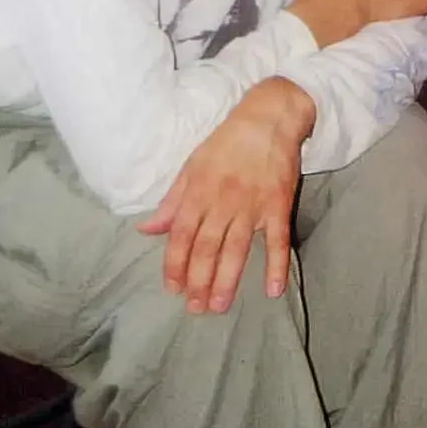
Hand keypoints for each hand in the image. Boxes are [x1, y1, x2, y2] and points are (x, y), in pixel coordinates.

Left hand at [136, 77, 313, 313]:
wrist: (268, 118)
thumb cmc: (227, 142)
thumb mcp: (192, 166)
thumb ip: (172, 201)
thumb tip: (147, 229)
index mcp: (198, 191)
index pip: (182, 234)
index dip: (176, 263)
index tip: (173, 288)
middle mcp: (223, 201)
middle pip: (207, 246)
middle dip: (199, 279)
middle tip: (196, 308)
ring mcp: (253, 205)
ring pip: (237, 248)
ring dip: (228, 279)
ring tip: (220, 305)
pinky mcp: (279, 205)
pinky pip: (277, 239)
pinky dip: (276, 265)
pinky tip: (273, 289)